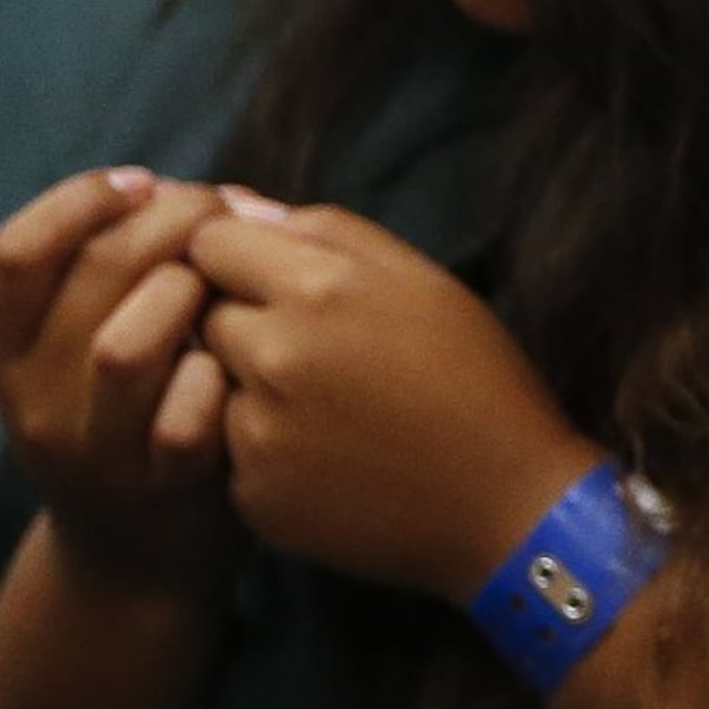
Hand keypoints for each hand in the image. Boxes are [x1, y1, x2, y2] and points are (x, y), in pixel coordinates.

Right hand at [0, 167, 237, 589]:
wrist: (139, 558)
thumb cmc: (142, 417)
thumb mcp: (96, 347)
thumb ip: (120, 279)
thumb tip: (205, 191)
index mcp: (12, 350)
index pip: (16, 252)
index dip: (82, 200)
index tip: (145, 182)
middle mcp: (33, 397)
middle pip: (90, 276)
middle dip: (170, 223)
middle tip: (222, 211)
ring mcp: (91, 448)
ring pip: (124, 348)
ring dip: (190, 295)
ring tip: (228, 283)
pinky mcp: (154, 488)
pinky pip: (185, 420)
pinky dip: (220, 376)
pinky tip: (244, 359)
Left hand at [189, 196, 602, 598]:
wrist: (507, 504)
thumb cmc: (475, 378)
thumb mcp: (424, 280)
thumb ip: (327, 230)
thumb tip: (238, 204)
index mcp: (321, 286)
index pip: (209, 241)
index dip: (235, 256)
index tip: (273, 280)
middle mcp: (275, 353)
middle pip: (202, 312)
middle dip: (241, 321)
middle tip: (313, 351)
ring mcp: (256, 428)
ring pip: (207, 382)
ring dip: (246, 386)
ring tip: (323, 407)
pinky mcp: (250, 491)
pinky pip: (224, 449)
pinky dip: (261, 447)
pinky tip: (324, 456)